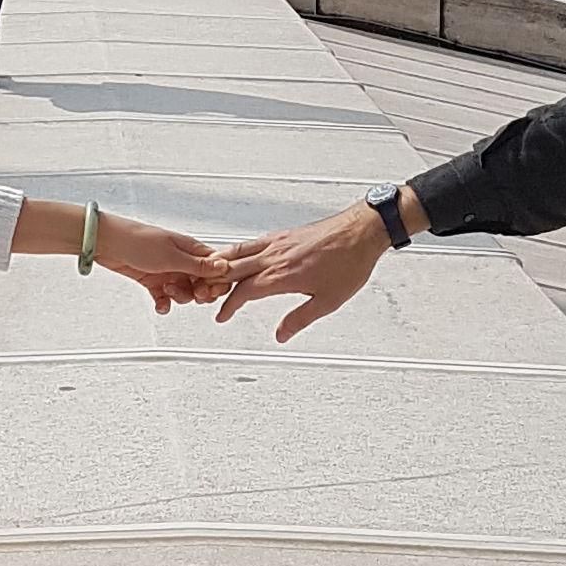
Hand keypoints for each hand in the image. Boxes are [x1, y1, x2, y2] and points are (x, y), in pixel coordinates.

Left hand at [92, 212, 222, 307]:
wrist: (108, 243)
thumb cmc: (138, 241)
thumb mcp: (172, 256)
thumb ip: (198, 265)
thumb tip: (223, 266)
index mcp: (190, 249)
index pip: (215, 267)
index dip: (215, 282)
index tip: (207, 290)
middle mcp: (181, 260)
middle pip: (201, 283)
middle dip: (198, 292)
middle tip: (192, 294)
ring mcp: (167, 270)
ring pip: (184, 292)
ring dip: (178, 296)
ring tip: (166, 290)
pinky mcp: (152, 280)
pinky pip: (165, 297)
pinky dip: (164, 303)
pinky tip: (160, 305)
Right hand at [206, 201, 393, 342]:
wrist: (361, 231)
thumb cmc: (349, 263)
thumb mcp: (327, 301)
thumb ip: (299, 319)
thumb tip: (281, 334)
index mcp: (281, 275)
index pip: (243, 292)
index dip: (228, 306)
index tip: (222, 315)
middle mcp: (274, 256)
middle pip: (231, 269)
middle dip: (214, 283)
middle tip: (204, 295)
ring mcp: (277, 242)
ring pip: (237, 252)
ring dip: (221, 265)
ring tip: (211, 275)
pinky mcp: (283, 234)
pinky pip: (251, 242)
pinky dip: (236, 252)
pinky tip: (238, 256)